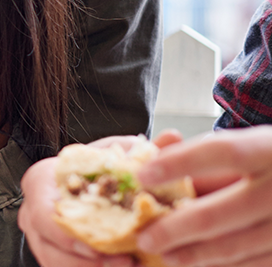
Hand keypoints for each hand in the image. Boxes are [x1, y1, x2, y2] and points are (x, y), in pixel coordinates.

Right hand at [19, 134, 172, 266]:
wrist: (85, 180)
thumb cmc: (96, 167)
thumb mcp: (115, 153)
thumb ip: (142, 149)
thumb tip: (173, 137)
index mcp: (39, 183)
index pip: (43, 214)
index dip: (68, 235)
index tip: (99, 244)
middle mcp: (31, 213)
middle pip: (50, 247)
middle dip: (88, 261)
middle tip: (127, 263)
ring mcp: (40, 239)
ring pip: (56, 264)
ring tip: (131, 266)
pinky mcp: (52, 255)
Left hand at [136, 125, 271, 265]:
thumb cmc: (269, 161)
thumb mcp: (246, 146)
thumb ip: (203, 155)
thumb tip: (149, 160)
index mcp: (270, 150)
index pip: (224, 153)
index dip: (181, 163)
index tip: (142, 175)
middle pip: (219, 213)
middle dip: (175, 228)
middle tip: (144, 238)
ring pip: (234, 245)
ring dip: (195, 254)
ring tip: (165, 255)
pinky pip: (254, 262)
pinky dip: (222, 263)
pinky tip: (198, 261)